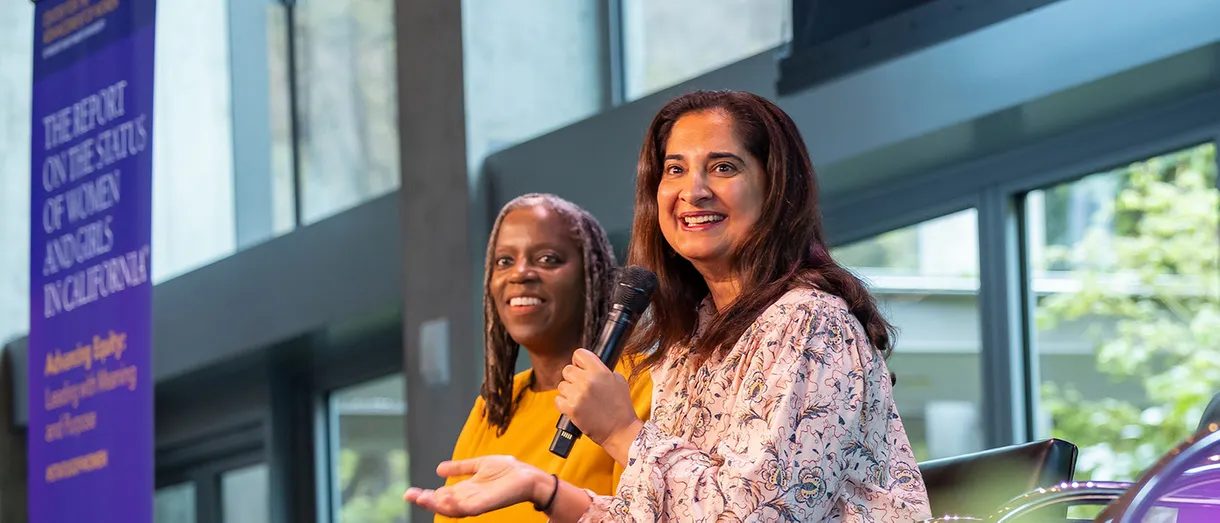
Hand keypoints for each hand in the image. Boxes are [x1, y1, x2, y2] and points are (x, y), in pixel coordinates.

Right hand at [402, 456, 548, 516]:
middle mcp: (468, 499)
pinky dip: (455, 506)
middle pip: (442, 504)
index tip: (410, 492)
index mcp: (465, 490)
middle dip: (426, 501)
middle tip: (410, 495)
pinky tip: (445, 500)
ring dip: (436, 505)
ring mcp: (476, 503)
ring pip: (451, 508)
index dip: (426, 495)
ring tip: (422, 499)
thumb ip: (460, 468)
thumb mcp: (478, 465)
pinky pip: (467, 508)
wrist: (528, 476)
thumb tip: (438, 469)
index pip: (441, 496)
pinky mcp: (486, 504)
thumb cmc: (507, 471)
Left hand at [556, 349, 643, 455]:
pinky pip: (558, 399)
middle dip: (573, 378)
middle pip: (567, 369)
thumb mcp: (618, 380)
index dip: (579, 361)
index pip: (579, 354)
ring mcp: (577, 395)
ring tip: (581, 400)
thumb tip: (589, 365)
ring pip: (561, 385)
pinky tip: (575, 407)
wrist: (620, 430)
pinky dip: (564, 404)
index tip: (581, 367)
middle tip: (582, 387)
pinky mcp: (570, 409)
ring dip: (569, 392)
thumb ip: (602, 370)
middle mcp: (587, 381)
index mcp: (599, 371)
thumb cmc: (621, 407)